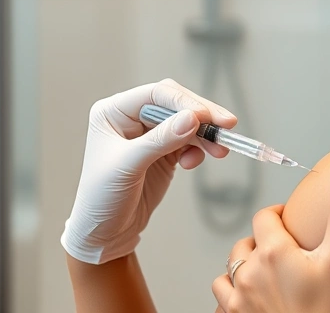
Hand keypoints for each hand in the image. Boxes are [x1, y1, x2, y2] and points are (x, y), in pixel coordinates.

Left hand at [61, 78, 236, 263]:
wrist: (104, 234)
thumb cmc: (102, 198)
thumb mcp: (129, 167)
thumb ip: (161, 141)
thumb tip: (193, 118)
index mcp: (113, 111)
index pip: (155, 95)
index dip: (183, 102)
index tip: (207, 117)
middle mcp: (130, 117)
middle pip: (175, 104)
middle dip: (202, 115)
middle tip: (227, 125)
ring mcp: (148, 134)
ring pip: (186, 122)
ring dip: (206, 134)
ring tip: (221, 150)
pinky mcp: (163, 151)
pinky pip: (189, 141)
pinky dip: (198, 148)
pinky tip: (194, 162)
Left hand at [212, 164, 329, 312]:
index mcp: (273, 252)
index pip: (265, 216)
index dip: (279, 215)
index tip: (291, 220)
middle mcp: (249, 274)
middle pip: (246, 243)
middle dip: (263, 242)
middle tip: (285, 250)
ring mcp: (239, 301)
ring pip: (228, 272)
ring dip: (243, 269)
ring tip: (264, 274)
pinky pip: (222, 303)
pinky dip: (232, 297)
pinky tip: (249, 300)